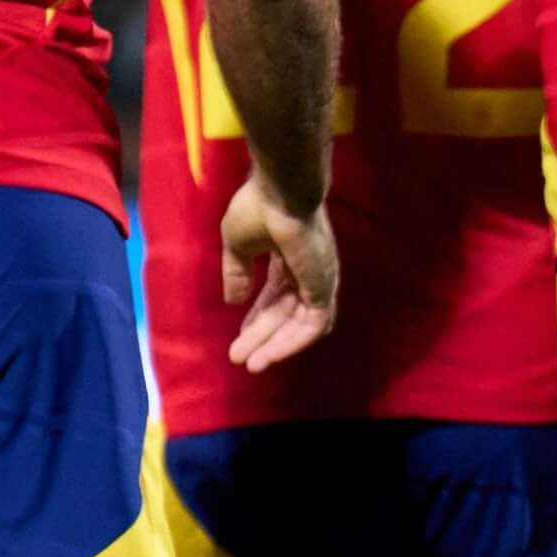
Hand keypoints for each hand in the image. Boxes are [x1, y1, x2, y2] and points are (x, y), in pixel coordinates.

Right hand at [218, 174, 339, 371]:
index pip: (277, 295)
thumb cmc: (258, 208)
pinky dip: (291, 343)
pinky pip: (311, 326)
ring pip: (299, 325)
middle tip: (239, 358)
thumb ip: (236, 273)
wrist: (281, 192)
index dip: (258, 318)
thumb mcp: (237, 245)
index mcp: (290, 256)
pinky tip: (269, 355)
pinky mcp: (323, 288)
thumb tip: (233, 301)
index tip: (239, 337)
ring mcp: (318, 280)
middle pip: (287, 313)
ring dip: (275, 345)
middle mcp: (308, 270)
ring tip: (252, 364)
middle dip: (262, 336)